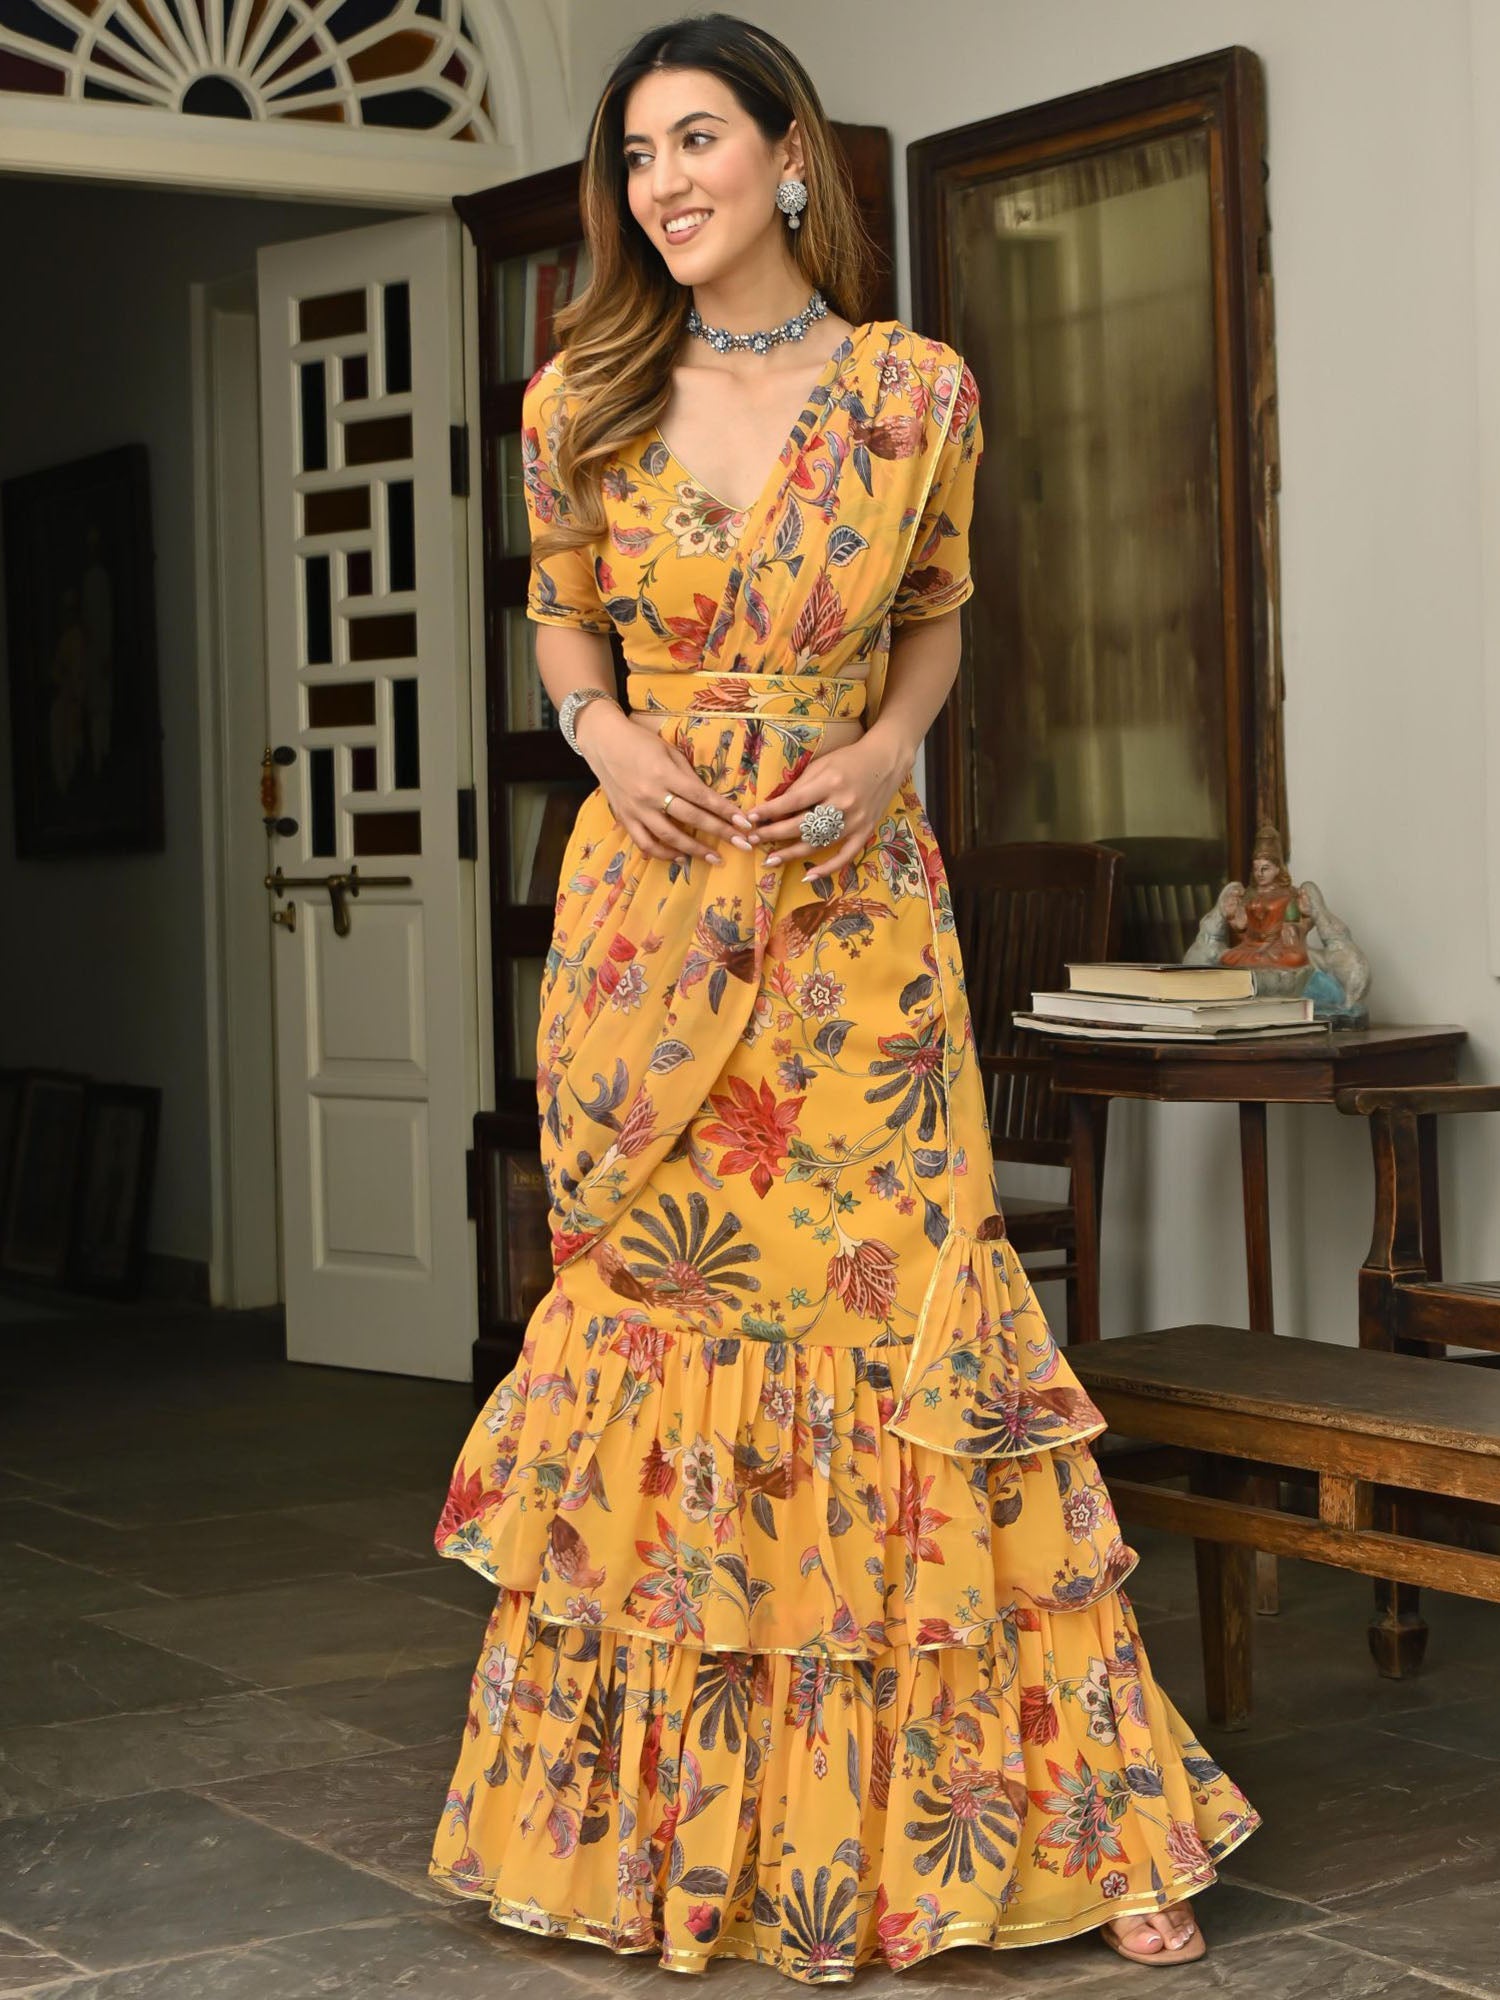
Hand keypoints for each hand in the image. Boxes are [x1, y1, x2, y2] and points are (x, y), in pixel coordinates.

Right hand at [576, 703, 749, 863]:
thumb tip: (710, 800)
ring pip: (669, 836)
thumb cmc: (641, 742)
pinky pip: (645, 842)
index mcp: (664, 773)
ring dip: (695, 850)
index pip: (701, 796)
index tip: (744, 823)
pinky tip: (680, 858)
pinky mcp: (625, 818)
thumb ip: (688, 776)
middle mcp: (651, 794)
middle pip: (691, 818)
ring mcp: (636, 809)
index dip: (724, 811)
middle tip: (742, 844)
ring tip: (715, 858)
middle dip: (720, 832)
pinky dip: (663, 854)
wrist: (603, 742)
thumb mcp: (669, 752)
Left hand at [744, 732, 910, 881]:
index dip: (770, 812)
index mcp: (830, 782)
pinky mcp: (865, 831)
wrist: (885, 762)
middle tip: (752, 839)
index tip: (750, 818)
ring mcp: (856, 821)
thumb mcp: (821, 764)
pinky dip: (828, 868)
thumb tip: (775, 808)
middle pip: (802, 825)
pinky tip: (808, 875)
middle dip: (774, 834)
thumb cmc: (848, 760)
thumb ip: (800, 786)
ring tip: (770, 860)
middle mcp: (843, 803)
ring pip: (819, 843)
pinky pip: (845, 855)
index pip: (793, 801)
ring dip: (792, 854)